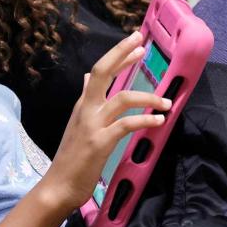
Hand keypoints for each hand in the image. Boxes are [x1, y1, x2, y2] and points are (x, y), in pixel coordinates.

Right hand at [40, 31, 170, 209]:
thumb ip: (85, 99)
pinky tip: (159, 121)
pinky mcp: (101, 142)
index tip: (135, 42)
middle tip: (141, 44)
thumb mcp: (78, 122)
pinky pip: (126, 125)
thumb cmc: (72, 156)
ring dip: (147, 97)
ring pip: (121, 99)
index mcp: (83, 104)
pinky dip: (144, 120)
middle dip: (122, 56)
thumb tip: (87, 77)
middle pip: (103, 73)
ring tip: (167, 103)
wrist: (60, 184)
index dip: (118, 55)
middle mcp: (86, 109)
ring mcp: (93, 124)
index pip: (100, 71)